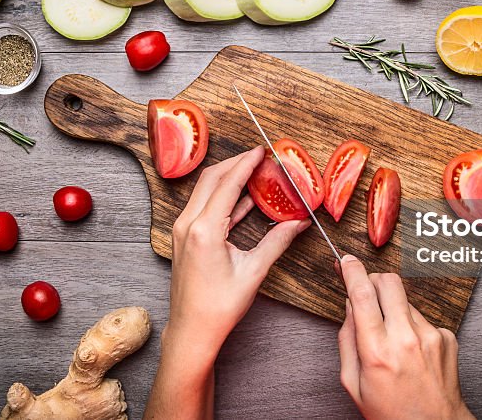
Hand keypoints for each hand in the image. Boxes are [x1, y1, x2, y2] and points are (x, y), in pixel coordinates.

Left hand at [165, 146, 310, 362]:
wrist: (192, 330)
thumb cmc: (219, 307)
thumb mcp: (253, 272)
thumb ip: (277, 242)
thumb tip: (299, 223)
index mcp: (205, 230)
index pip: (227, 184)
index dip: (246, 164)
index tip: (262, 151)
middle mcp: (188, 225)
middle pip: (211, 178)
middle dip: (236, 163)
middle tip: (259, 157)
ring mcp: (182, 230)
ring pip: (205, 190)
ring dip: (228, 178)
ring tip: (254, 172)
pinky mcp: (184, 237)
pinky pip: (203, 206)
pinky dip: (222, 196)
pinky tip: (244, 198)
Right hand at [338, 255, 473, 419]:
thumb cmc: (391, 413)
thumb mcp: (353, 383)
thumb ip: (347, 340)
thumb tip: (350, 306)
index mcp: (377, 351)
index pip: (363, 296)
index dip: (352, 272)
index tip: (346, 261)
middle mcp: (407, 339)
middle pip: (389, 282)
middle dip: (374, 280)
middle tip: (367, 293)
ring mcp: (431, 336)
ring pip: (406, 300)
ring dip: (394, 308)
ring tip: (392, 339)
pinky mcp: (447, 337)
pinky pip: (423, 317)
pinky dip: (413, 326)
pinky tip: (412, 351)